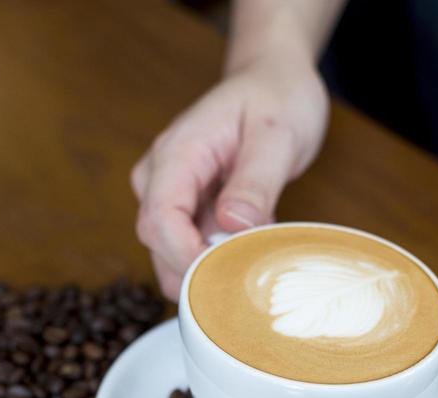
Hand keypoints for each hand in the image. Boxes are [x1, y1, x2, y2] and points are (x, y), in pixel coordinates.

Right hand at [131, 56, 328, 299]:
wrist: (272, 82)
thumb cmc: (277, 99)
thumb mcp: (278, 136)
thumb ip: (255, 182)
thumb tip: (233, 225)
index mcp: (177, 153)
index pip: (160, 220)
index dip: (187, 257)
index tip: (227, 275)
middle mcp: (160, 176)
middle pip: (159, 245)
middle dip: (200, 269)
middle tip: (251, 270)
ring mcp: (169, 195)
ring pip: (170, 255)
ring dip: (209, 269)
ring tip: (253, 250)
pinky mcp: (184, 211)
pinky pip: (189, 251)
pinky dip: (217, 262)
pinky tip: (247, 244)